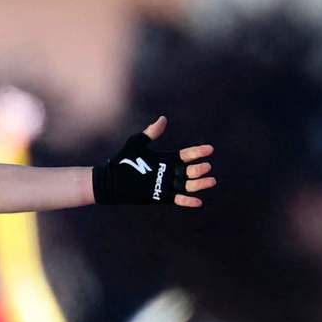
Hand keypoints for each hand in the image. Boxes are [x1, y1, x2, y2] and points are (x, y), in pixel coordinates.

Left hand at [94, 116, 215, 207]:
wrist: (111, 180)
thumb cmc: (123, 161)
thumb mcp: (137, 144)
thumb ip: (151, 133)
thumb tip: (163, 119)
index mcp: (166, 159)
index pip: (186, 155)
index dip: (198, 152)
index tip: (210, 149)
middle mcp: (169, 172)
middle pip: (189, 171)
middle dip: (199, 169)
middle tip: (206, 166)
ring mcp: (165, 185)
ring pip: (187, 185)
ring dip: (199, 184)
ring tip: (211, 181)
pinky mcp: (161, 196)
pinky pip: (177, 199)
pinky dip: (187, 201)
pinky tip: (199, 202)